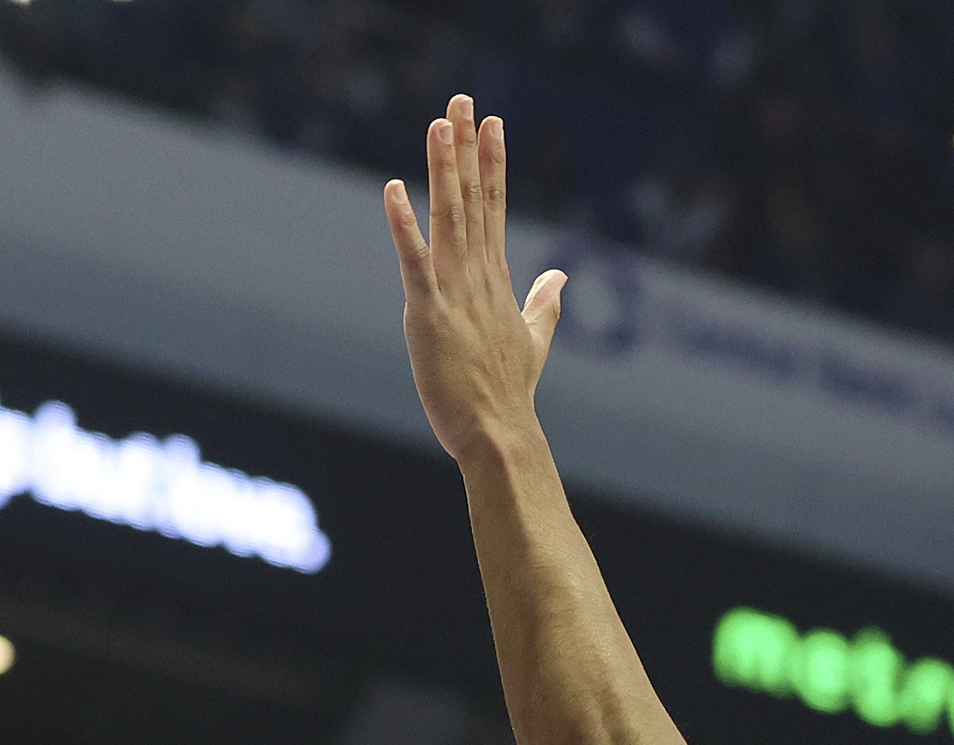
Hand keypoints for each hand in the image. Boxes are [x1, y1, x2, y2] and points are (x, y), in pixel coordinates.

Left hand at [383, 95, 565, 461]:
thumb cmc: (509, 395)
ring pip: (448, 217)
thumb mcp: (533, 341)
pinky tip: (393, 188)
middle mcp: (478, 277)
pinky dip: (403, 224)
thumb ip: (544, 305)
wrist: (500, 434)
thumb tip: (560, 278)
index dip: (492, 163)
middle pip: (472, 199)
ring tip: (440, 123)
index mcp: (497, 280)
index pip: (494, 208)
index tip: (492, 124)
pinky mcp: (429, 313)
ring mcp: (455, 292)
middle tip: (462, 101)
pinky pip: (414, 260)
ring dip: (443, 169)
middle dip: (467, 148)